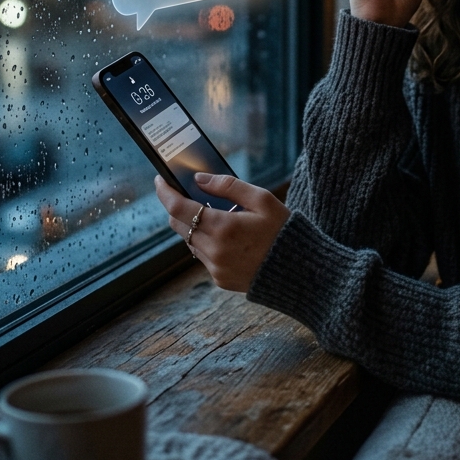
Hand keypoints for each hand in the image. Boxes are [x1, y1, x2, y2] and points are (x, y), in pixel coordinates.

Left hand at [154, 174, 289, 291]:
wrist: (299, 272)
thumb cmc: (283, 230)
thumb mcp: (262, 199)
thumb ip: (228, 186)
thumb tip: (199, 179)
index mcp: (223, 226)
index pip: (179, 208)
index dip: (165, 192)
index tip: (160, 180)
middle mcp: (214, 250)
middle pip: (178, 225)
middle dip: (178, 208)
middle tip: (187, 195)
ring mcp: (215, 268)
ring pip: (189, 241)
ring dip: (194, 226)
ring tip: (215, 216)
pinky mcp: (220, 280)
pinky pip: (203, 256)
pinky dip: (207, 243)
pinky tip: (227, 238)